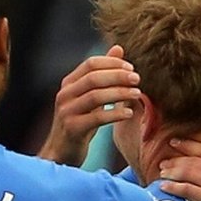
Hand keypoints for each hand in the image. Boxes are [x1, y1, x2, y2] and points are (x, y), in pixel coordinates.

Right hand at [38, 45, 140, 165]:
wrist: (62, 152)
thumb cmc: (81, 122)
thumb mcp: (91, 96)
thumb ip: (104, 74)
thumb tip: (119, 48)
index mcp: (69, 83)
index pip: (90, 63)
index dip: (112, 63)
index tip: (131, 68)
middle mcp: (65, 94)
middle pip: (93, 77)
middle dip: (118, 76)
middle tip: (137, 78)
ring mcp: (67, 111)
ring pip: (96, 96)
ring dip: (119, 93)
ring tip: (137, 94)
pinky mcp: (73, 128)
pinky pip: (96, 118)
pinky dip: (115, 114)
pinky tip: (129, 113)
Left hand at [158, 138, 200, 200]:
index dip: (187, 144)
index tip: (174, 142)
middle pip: (191, 160)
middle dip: (175, 160)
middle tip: (163, 162)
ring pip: (186, 172)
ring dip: (171, 171)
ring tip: (161, 173)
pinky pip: (187, 190)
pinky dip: (173, 187)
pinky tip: (163, 187)